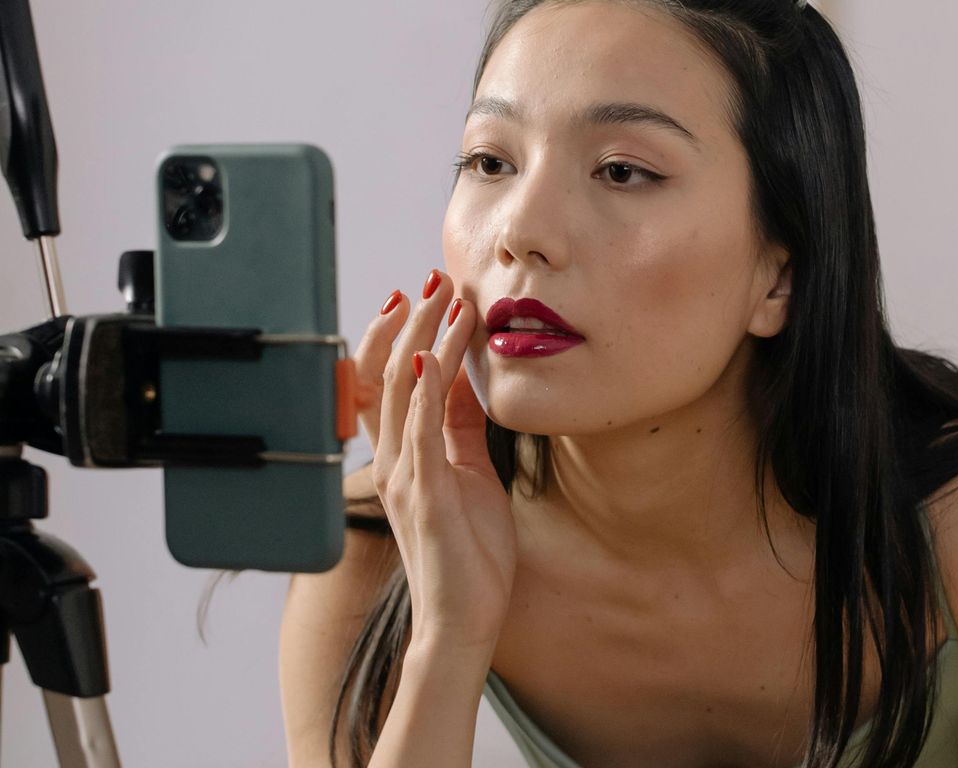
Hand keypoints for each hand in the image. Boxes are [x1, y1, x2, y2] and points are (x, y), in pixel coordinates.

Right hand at [352, 270, 516, 651]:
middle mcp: (391, 461)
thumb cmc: (469, 551)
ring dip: (424, 339)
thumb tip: (463, 379)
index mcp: (399, 457)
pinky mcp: (425, 492)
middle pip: (386, 373)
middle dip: (412, 322)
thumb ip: (460, 428)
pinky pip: (418, 430)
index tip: (424, 296)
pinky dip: (422, 389)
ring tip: (444, 298)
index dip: (400, 335)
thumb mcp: (469, 472)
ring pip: (399, 389)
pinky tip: (433, 356)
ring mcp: (404, 476)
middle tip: (435, 279)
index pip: (386, 382)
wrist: (463, 616)